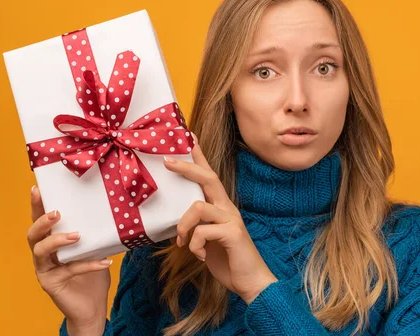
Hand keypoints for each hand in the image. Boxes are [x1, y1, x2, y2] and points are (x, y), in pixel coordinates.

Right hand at [27, 186, 110, 334]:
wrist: (93, 306)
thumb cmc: (92, 273)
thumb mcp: (95, 248)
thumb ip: (94, 232)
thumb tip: (111, 207)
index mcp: (50, 241)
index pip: (40, 220)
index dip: (36, 205)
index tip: (37, 188)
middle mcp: (42, 254)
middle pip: (33, 234)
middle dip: (42, 221)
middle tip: (57, 213)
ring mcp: (44, 270)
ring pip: (41, 251)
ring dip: (57, 241)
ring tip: (77, 235)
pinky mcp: (51, 284)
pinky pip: (68, 270)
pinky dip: (88, 264)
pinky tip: (105, 262)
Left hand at [163, 135, 277, 304]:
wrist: (251, 283)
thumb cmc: (228, 260)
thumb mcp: (206, 240)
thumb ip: (196, 226)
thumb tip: (175, 223)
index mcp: (221, 207)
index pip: (209, 175)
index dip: (199, 156)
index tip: (188, 137)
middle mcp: (227, 208)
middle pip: (208, 178)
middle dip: (187, 167)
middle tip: (167, 162)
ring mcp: (232, 219)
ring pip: (198, 206)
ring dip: (183, 225)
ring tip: (182, 242)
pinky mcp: (233, 233)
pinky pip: (203, 232)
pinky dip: (194, 246)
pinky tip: (200, 257)